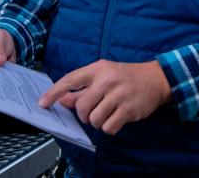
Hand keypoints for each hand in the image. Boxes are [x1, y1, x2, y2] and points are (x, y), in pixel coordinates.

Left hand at [39, 59, 171, 134]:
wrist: (156, 79)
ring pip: (93, 119)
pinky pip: (108, 127)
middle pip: (81, 106)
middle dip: (83, 115)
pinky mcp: (128, 109)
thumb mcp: (104, 76)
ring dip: (97, 122)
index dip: (54, 93)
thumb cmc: (126, 77)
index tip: (42, 103)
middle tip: (92, 112)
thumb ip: (83, 88)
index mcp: (98, 69)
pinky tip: (116, 119)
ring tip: (106, 114)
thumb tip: (62, 100)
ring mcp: (118, 95)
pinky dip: (109, 128)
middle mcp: (107, 80)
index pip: (70, 80)